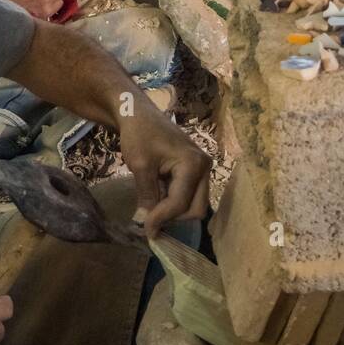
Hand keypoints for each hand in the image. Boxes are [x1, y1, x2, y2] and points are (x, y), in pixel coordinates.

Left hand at [118, 107, 210, 238]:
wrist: (139, 114)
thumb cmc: (139, 134)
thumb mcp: (141, 166)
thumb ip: (147, 197)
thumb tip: (146, 226)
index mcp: (193, 164)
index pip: (180, 203)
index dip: (161, 219)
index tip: (145, 230)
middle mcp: (204, 167)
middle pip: (195, 209)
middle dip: (172, 216)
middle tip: (149, 216)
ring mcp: (202, 169)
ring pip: (194, 205)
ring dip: (173, 210)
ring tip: (151, 202)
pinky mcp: (196, 171)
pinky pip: (189, 196)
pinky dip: (173, 201)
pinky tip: (157, 194)